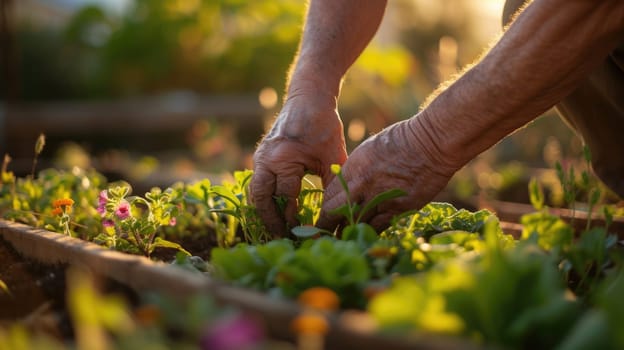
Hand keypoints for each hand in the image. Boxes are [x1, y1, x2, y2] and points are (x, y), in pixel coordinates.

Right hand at [250, 92, 347, 236]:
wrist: (308, 97)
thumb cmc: (323, 124)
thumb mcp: (333, 155)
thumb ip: (334, 184)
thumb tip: (337, 215)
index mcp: (283, 158)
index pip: (285, 197)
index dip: (293, 219)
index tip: (302, 235)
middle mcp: (266, 159)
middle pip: (261, 199)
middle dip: (271, 220)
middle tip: (283, 238)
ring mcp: (260, 157)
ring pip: (256, 193)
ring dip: (265, 211)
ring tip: (278, 229)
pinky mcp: (261, 157)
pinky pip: (258, 184)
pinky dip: (264, 199)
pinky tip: (275, 211)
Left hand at [316, 117, 459, 231]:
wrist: (431, 143)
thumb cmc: (403, 140)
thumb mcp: (370, 150)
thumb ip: (356, 170)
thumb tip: (347, 186)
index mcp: (352, 169)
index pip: (327, 196)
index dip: (323, 210)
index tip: (321, 219)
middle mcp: (360, 186)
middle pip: (333, 214)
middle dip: (326, 227)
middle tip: (322, 237)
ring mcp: (378, 199)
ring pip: (354, 225)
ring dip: (348, 234)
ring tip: (343, 242)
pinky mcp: (397, 210)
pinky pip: (378, 228)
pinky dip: (371, 233)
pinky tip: (367, 238)